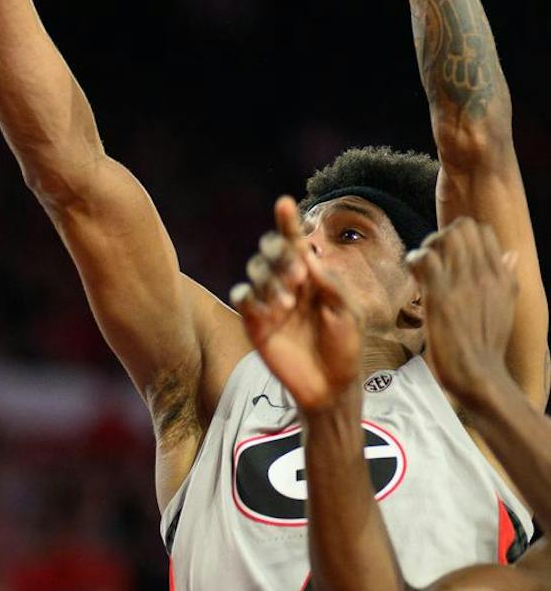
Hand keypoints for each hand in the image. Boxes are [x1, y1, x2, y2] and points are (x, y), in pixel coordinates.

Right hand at [231, 196, 361, 414]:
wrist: (330, 386)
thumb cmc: (346, 348)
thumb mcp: (348, 314)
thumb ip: (330, 285)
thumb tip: (308, 258)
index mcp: (313, 277)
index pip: (297, 244)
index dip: (288, 223)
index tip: (283, 203)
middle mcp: (288, 284)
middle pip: (271, 251)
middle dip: (281, 256)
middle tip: (299, 277)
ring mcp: (269, 304)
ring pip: (255, 272)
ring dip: (270, 280)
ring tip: (287, 303)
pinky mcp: (255, 324)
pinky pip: (243, 299)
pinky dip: (250, 297)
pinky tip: (267, 310)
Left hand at [409, 217, 518, 403]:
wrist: (479, 374)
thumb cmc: (487, 344)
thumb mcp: (506, 305)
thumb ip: (506, 277)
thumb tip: (511, 254)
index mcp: (501, 275)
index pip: (482, 231)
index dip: (459, 237)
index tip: (447, 256)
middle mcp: (485, 274)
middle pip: (461, 228)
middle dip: (440, 237)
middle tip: (430, 260)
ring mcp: (462, 284)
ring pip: (443, 239)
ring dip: (426, 248)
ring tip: (422, 268)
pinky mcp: (440, 297)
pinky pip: (424, 260)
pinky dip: (414, 261)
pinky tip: (413, 275)